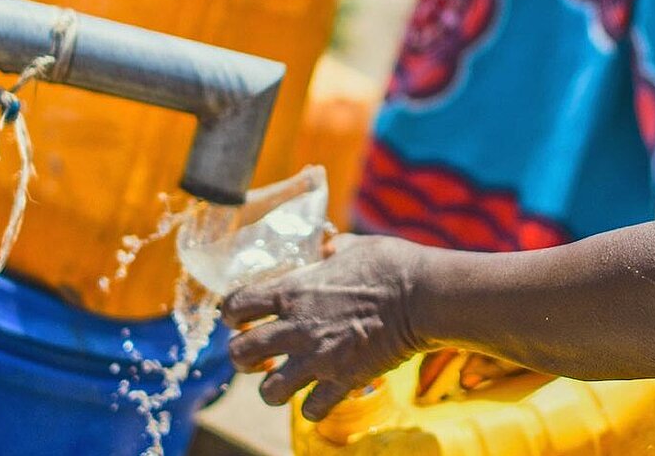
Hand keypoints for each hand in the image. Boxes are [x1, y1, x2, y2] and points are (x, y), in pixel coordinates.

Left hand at [221, 234, 432, 420]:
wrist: (423, 296)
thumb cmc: (391, 264)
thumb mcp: (353, 246)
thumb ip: (331, 250)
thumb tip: (327, 246)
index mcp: (292, 291)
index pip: (235, 305)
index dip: (231, 314)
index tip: (238, 318)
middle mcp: (296, 327)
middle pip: (240, 353)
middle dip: (242, 357)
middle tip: (255, 356)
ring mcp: (318, 358)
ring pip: (269, 391)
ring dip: (271, 389)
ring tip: (282, 383)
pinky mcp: (343, 379)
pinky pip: (312, 408)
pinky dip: (312, 406)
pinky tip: (319, 396)